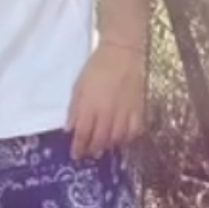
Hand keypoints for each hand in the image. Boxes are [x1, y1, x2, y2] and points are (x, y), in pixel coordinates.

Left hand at [65, 41, 145, 158]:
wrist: (122, 53)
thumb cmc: (96, 67)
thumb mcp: (78, 86)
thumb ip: (74, 109)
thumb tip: (70, 129)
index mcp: (90, 106)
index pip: (83, 134)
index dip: (79, 147)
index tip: (75, 154)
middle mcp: (108, 112)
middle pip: (100, 140)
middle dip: (92, 149)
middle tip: (88, 152)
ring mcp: (125, 112)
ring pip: (117, 139)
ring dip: (108, 145)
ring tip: (103, 145)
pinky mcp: (138, 109)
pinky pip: (134, 131)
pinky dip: (127, 138)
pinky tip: (121, 137)